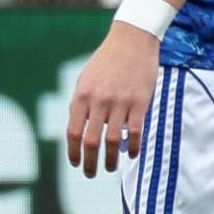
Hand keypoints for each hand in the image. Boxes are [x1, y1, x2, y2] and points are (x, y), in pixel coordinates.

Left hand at [65, 24, 159, 176]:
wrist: (132, 40)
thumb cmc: (107, 61)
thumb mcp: (86, 79)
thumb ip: (81, 104)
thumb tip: (78, 132)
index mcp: (82, 95)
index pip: (73, 132)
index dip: (73, 152)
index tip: (75, 163)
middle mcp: (99, 100)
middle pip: (91, 141)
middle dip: (89, 162)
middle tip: (90, 173)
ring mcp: (120, 102)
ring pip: (113, 141)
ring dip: (111, 159)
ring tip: (110, 167)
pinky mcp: (140, 102)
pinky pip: (135, 132)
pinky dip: (133, 147)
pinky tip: (131, 154)